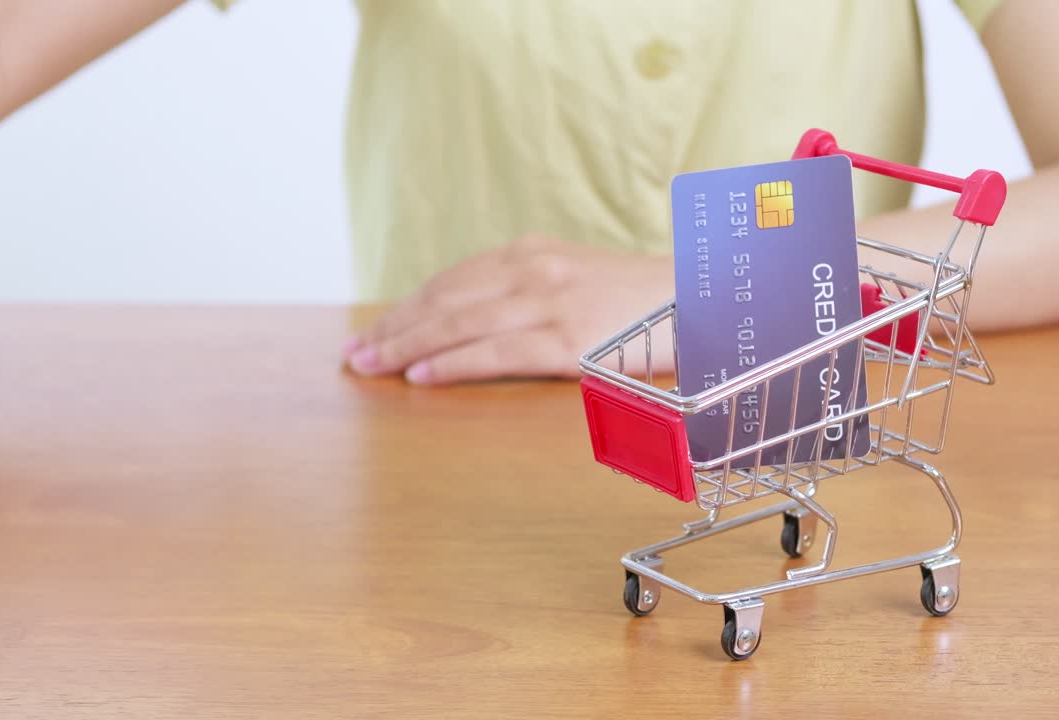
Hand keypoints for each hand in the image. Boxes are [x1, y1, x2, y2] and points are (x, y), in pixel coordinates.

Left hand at [343, 236, 674, 384]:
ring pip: (458, 326)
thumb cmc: (640, 301)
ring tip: (368, 367)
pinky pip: (496, 355)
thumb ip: (528, 290)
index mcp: (531, 253)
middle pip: (443, 301)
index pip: (450, 283)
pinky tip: (419, 377)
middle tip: (352, 354)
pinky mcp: (570, 343)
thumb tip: (475, 322)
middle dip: (392, 329)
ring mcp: (551, 305)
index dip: (405, 309)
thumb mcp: (576, 277)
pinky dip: (451, 365)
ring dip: (405, 348)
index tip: (372, 332)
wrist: (705, 302)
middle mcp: (533, 271)